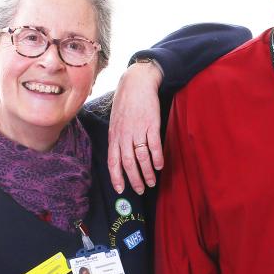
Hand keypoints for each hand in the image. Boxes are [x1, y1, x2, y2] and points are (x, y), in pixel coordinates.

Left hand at [108, 61, 163, 193]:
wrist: (137, 83)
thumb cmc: (126, 102)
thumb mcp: (116, 121)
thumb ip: (118, 138)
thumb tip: (121, 154)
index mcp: (114, 135)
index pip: (113, 161)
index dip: (116, 177)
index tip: (120, 189)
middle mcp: (124, 135)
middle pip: (128, 163)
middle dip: (134, 179)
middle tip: (141, 190)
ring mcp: (138, 130)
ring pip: (141, 158)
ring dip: (147, 173)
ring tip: (152, 182)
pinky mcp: (151, 125)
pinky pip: (154, 146)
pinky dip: (157, 158)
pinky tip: (160, 166)